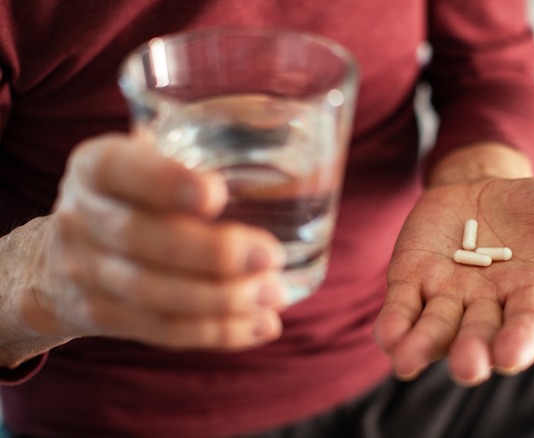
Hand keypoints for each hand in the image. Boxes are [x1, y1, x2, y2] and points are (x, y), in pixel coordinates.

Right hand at [7, 134, 286, 359]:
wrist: (56, 260)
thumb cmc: (131, 196)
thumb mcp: (142, 159)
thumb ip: (190, 145)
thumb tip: (282, 131)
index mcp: (95, 166)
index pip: (118, 169)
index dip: (165, 183)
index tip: (217, 194)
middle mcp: (81, 217)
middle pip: (140, 240)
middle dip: (210, 254)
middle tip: (270, 256)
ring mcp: (85, 273)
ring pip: (153, 295)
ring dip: (222, 300)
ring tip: (274, 293)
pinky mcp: (102, 317)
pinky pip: (162, 331)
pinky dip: (218, 332)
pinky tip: (261, 325)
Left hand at [374, 177, 533, 385]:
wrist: (484, 187)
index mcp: (530, 296)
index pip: (528, 326)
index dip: (521, 341)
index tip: (513, 354)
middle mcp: (486, 306)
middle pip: (479, 335)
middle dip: (472, 351)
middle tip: (469, 366)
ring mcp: (447, 295)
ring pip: (435, 328)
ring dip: (423, 346)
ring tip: (407, 362)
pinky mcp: (412, 280)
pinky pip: (402, 307)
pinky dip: (394, 323)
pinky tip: (385, 337)